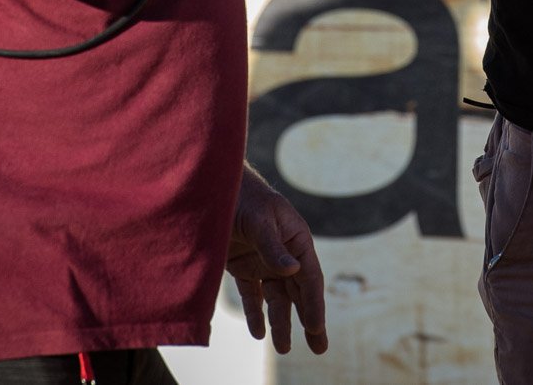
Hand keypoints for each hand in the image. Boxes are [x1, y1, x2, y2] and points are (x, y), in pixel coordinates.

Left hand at [226, 165, 327, 354]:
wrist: (213, 185)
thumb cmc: (243, 196)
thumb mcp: (260, 219)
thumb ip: (273, 246)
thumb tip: (292, 272)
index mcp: (297, 239)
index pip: (310, 277)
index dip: (314, 305)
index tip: (315, 329)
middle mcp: (284, 253)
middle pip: (299, 292)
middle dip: (309, 320)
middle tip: (319, 348)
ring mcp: (264, 261)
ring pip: (277, 298)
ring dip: (281, 322)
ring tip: (284, 348)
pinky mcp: (243, 266)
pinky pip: (254, 294)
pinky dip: (256, 313)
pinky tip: (258, 332)